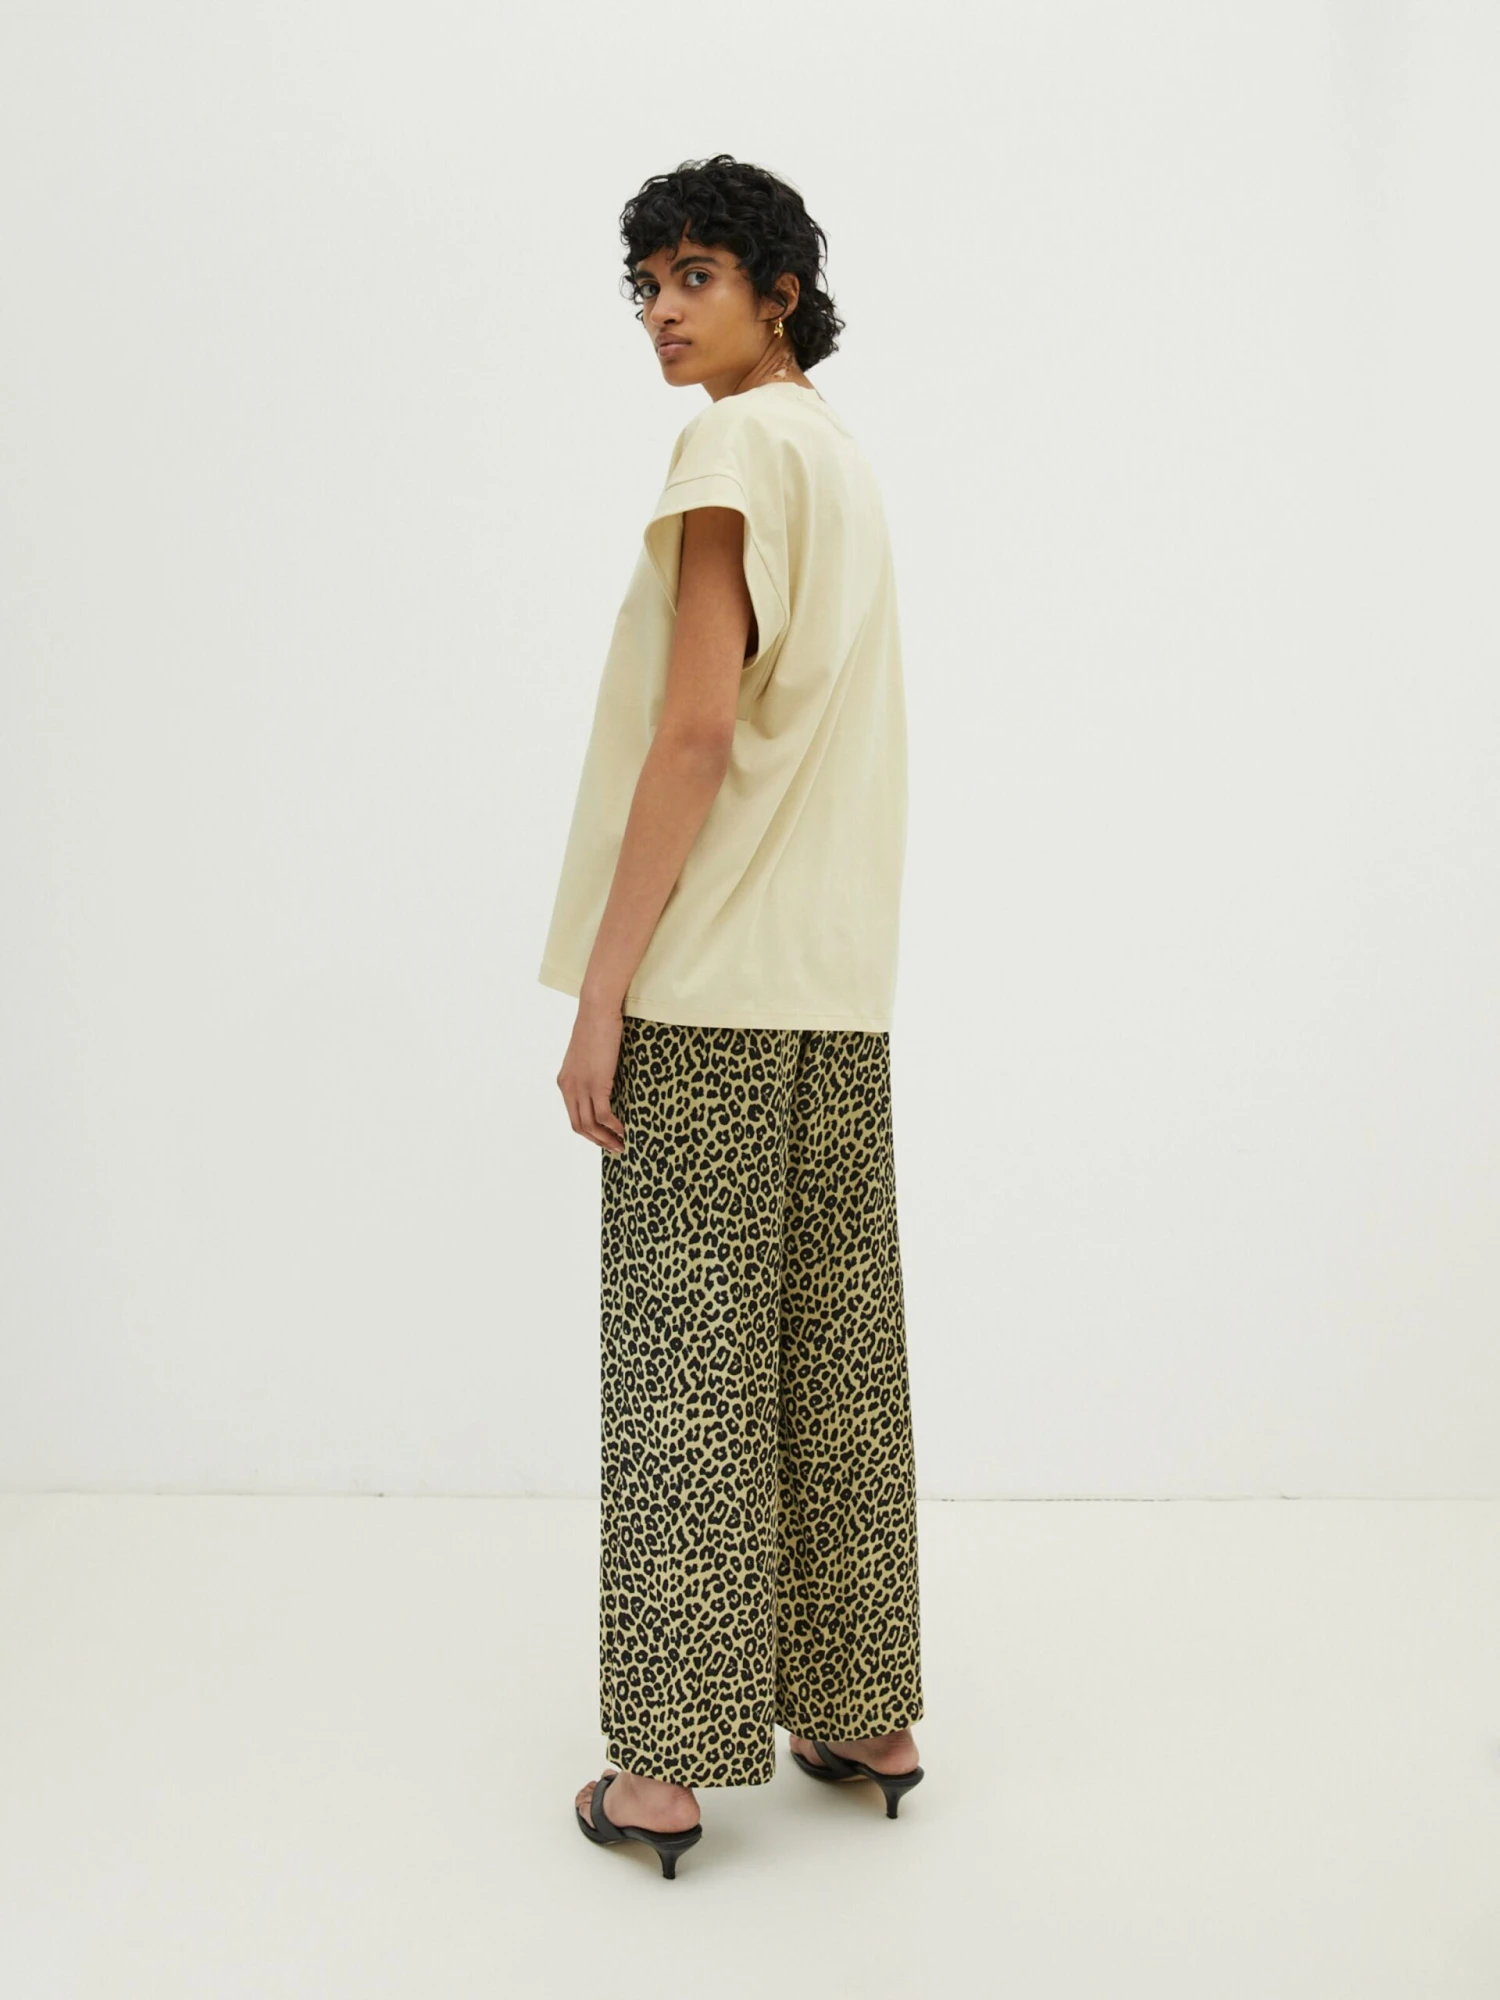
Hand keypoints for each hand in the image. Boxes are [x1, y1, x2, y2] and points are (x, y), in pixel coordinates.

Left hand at [556, 1000, 626, 1153]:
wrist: (597, 1010)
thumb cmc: (597, 1026)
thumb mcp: (589, 1055)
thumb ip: (591, 1072)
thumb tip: (606, 1083)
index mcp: (565, 1082)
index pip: (573, 1116)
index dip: (588, 1132)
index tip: (603, 1139)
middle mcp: (569, 1087)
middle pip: (579, 1126)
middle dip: (597, 1141)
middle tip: (614, 1149)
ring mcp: (581, 1086)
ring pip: (590, 1125)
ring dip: (606, 1138)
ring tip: (621, 1145)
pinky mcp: (596, 1083)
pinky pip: (603, 1115)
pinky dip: (613, 1126)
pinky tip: (624, 1129)